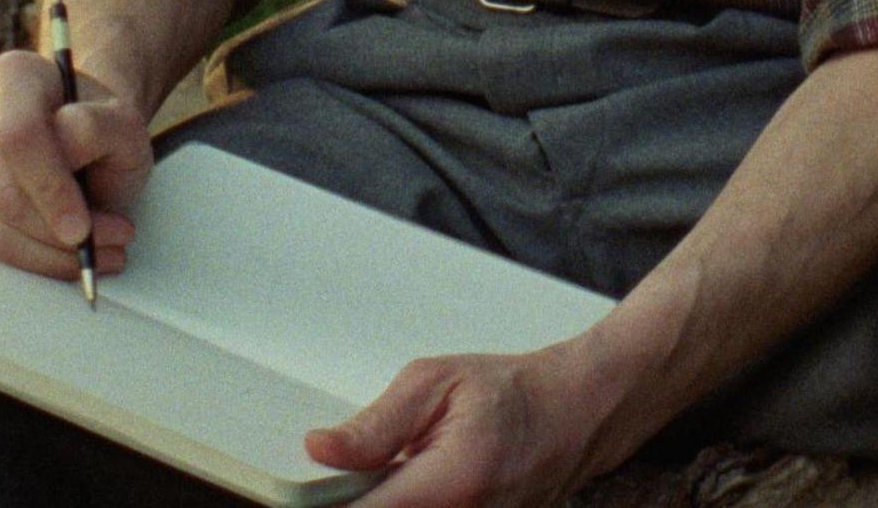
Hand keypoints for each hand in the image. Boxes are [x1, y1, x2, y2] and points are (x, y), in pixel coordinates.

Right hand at [0, 48, 148, 280]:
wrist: (75, 133)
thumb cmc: (99, 128)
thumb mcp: (121, 121)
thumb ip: (97, 128)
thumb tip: (65, 148)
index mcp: (13, 73)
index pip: (19, 136)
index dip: (50, 188)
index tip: (83, 228)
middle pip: (3, 190)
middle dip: (57, 233)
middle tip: (111, 244)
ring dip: (49, 254)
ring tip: (98, 253)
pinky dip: (31, 258)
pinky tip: (66, 254)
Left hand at [308, 343, 633, 507]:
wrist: (576, 413)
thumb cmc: (513, 392)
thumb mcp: (436, 382)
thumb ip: (376, 424)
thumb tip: (321, 449)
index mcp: (453, 481)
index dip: (328, 504)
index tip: (301, 494)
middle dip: (357, 500)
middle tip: (350, 475)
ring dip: (386, 500)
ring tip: (389, 476)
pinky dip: (409, 504)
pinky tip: (410, 485)